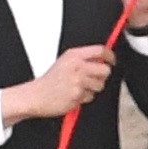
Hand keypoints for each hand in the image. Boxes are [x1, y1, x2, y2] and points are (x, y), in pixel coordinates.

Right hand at [1, 43, 117, 123]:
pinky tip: (74, 95)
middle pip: (105, 69)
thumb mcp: (64, 62)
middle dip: (102, 76)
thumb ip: (82, 59)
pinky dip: (84, 98)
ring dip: (93, 88)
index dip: (109, 56)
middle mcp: (77, 66)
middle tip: (94, 78)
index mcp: (73, 55)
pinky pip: (91, 96)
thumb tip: (102, 59)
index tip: (111, 60)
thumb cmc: (50, 81)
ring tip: (80, 87)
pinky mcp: (78, 94)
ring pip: (100, 85)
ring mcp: (78, 81)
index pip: (99, 51)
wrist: (36, 96)